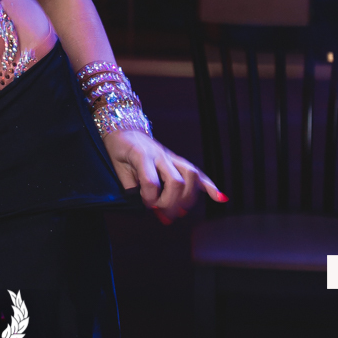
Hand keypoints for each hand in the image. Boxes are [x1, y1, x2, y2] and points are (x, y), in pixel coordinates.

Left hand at [103, 128, 227, 223]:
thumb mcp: (117, 166)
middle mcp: (160, 155)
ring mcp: (171, 157)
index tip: (145, 204)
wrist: (124, 126)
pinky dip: (209, 186)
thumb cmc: (119, 148)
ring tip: (180, 210)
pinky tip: (220, 198)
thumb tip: (143, 205)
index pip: (151, 182)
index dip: (149, 199)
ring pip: (191, 175)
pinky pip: (197, 172)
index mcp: (142, 155)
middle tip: (161, 211)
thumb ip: (129, 186)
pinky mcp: (177, 160)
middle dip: (170, 202)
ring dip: (188, 197)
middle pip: (176, 181)